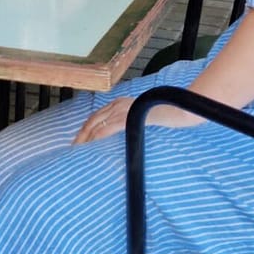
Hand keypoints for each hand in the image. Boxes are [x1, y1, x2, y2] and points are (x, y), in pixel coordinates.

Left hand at [74, 97, 200, 143]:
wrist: (179, 108)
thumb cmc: (167, 114)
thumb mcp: (145, 117)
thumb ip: (133, 122)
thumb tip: (128, 135)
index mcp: (121, 102)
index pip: (97, 116)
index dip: (86, 128)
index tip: (79, 141)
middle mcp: (119, 104)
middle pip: (93, 120)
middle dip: (81, 135)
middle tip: (73, 148)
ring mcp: (123, 110)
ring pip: (96, 125)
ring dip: (85, 138)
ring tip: (78, 150)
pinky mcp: (128, 117)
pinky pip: (107, 129)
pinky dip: (96, 138)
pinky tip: (90, 146)